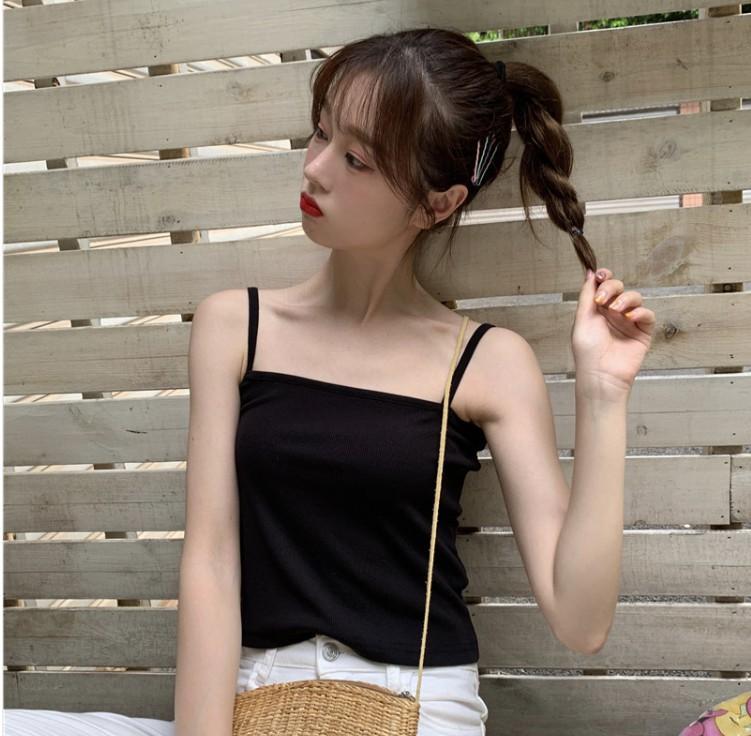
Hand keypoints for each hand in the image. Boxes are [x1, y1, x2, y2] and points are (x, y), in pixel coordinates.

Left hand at [571, 267, 654, 397]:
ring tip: (616, 310)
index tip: (601, 274)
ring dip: (626, 299)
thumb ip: (587, 296)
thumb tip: (590, 274)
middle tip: (603, 299)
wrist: (600, 375)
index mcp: (597, 310)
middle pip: (619, 288)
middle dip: (612, 287)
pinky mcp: (642, 332)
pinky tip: (629, 318)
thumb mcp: (582, 320)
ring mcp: (628, 322)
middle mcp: (613, 314)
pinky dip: (640, 312)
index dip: (604, 277)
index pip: (603, 286)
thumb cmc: (587, 352)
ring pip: (635, 298)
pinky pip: (647, 315)